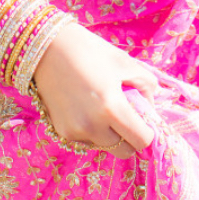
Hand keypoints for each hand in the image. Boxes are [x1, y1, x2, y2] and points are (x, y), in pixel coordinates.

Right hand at [33, 21, 158, 159]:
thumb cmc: (90, 51)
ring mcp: (74, 132)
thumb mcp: (125, 62)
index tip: (145, 119)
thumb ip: (146, 86)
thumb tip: (151, 108)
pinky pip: (87, 141)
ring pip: (104, 147)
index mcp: (112, 108)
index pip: (142, 141)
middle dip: (130, 137)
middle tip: (126, 115)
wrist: (47, 48)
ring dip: (110, 135)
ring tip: (104, 108)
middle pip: (124, 151)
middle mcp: (92, 126)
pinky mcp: (61, 132)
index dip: (148, 131)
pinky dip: (93, 132)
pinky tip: (88, 109)